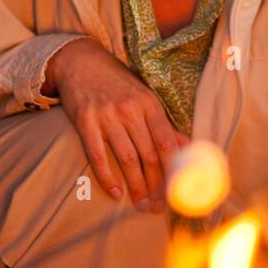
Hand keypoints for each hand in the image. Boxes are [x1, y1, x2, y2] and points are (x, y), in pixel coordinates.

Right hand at [43, 38, 190, 211]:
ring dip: (136, 186)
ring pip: (127, 158)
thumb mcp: (143, 95)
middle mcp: (130, 109)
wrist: (80, 61)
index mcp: (149, 103)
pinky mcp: (85, 121)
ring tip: (142, 205)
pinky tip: (116, 193)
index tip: (179, 189)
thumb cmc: (116, 82)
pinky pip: (98, 155)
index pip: (167, 141)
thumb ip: (162, 122)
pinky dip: (107, 177)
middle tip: (159, 206)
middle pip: (149, 154)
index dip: (174, 168)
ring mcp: (106, 115)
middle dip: (157, 184)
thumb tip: (187, 146)